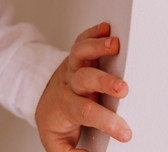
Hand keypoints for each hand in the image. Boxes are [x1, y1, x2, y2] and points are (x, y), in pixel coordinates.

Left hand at [35, 22, 131, 151]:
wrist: (42, 97)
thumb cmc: (56, 119)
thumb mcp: (57, 142)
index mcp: (67, 106)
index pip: (86, 112)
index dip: (106, 122)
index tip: (125, 132)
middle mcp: (71, 84)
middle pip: (85, 79)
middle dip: (104, 82)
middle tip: (123, 88)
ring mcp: (73, 68)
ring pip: (80, 54)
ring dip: (97, 47)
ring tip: (114, 44)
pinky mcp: (77, 57)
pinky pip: (81, 41)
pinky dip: (93, 33)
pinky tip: (106, 28)